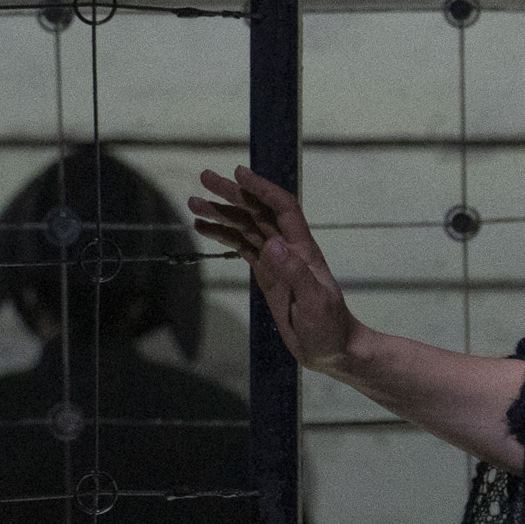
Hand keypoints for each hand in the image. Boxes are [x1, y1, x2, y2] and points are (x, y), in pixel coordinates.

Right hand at [187, 166, 361, 379]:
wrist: (331, 349)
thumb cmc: (329, 327)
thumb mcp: (315, 302)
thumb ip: (295, 273)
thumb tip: (271, 243)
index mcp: (302, 249)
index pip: (282, 208)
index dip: (262, 189)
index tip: (238, 174)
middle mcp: (288, 248)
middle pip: (258, 212)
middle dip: (232, 194)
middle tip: (204, 178)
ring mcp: (275, 260)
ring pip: (245, 228)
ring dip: (221, 214)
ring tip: (193, 203)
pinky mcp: (265, 274)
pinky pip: (241, 248)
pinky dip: (222, 236)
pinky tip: (203, 229)